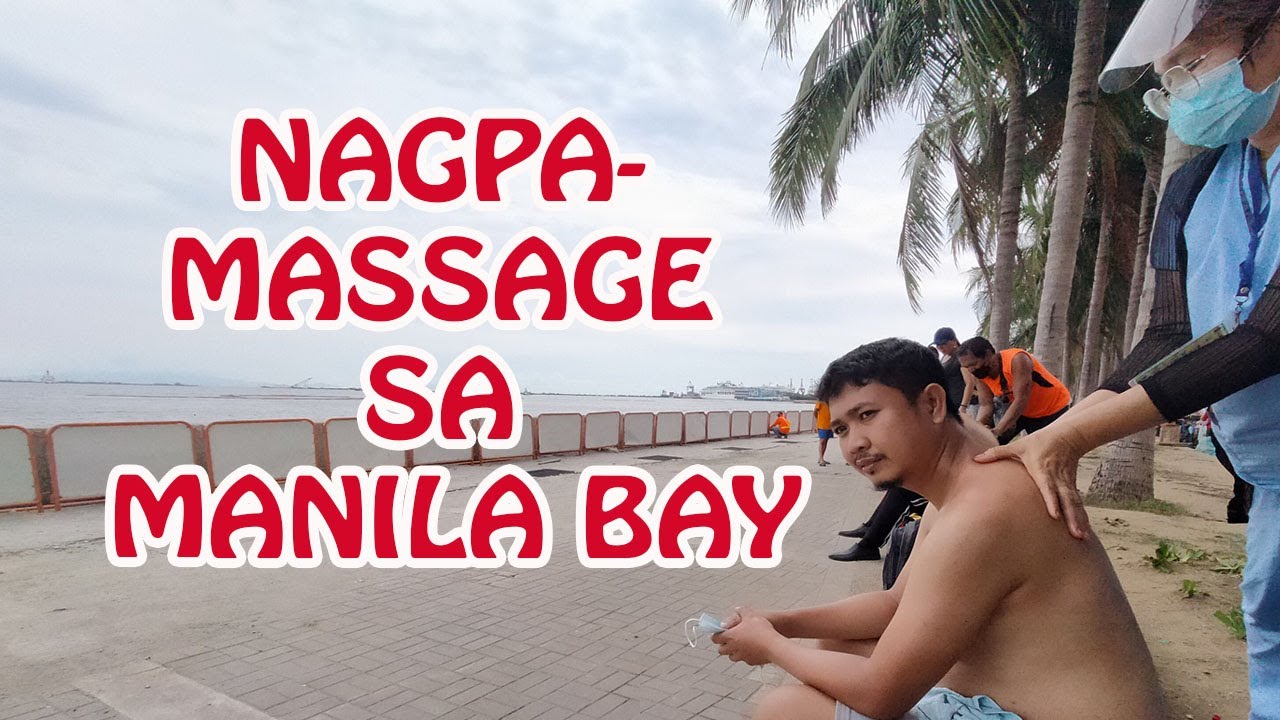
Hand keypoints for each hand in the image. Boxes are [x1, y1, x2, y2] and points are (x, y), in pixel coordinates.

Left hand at [712, 610, 780, 665]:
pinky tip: (752, 650)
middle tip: (729, 639)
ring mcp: (742, 657)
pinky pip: (744, 660)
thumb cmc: (761, 629)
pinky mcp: (751, 662)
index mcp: (730, 636)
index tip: (719, 632)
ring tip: (740, 645)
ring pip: (732, 657)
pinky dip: (745, 656)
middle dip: (724, 645)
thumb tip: (737, 610)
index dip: (716, 635)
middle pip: (721, 650)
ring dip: (733, 652)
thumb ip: (742, 611)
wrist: (774, 645)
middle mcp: (733, 648)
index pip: (715, 638)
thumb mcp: (751, 615)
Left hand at [974, 428, 1091, 540]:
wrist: (1067, 436)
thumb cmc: (1039, 442)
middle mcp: (1057, 479)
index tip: (1055, 516)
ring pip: (1074, 504)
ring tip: (1081, 537)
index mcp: (1043, 470)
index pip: (1048, 487)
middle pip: (1066, 500)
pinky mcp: (1072, 488)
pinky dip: (1081, 518)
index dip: (1052, 501)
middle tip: (1075, 534)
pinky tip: (1083, 532)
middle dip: (1071, 517)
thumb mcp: (1018, 445)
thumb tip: (976, 459)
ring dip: (1078, 520)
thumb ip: (997, 453)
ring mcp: (1067, 484)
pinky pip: (1077, 504)